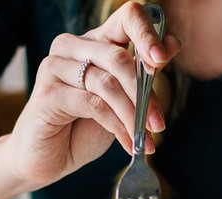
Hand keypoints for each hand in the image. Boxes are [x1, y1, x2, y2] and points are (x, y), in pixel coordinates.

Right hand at [3, 2, 181, 189]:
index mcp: (95, 41)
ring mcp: (55, 67)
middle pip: (119, 58)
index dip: (147, 34)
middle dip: (145, 94)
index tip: (161, 60)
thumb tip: (173, 44)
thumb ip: (143, 73)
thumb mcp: (122, 99)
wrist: (49, 158)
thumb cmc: (84, 126)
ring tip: (145, 139)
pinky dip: (116, 126)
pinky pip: (93, 104)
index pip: (126, 17)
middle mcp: (72, 46)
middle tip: (158, 124)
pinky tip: (127, 143)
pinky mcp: (48, 93)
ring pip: (107, 84)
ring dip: (132, 115)